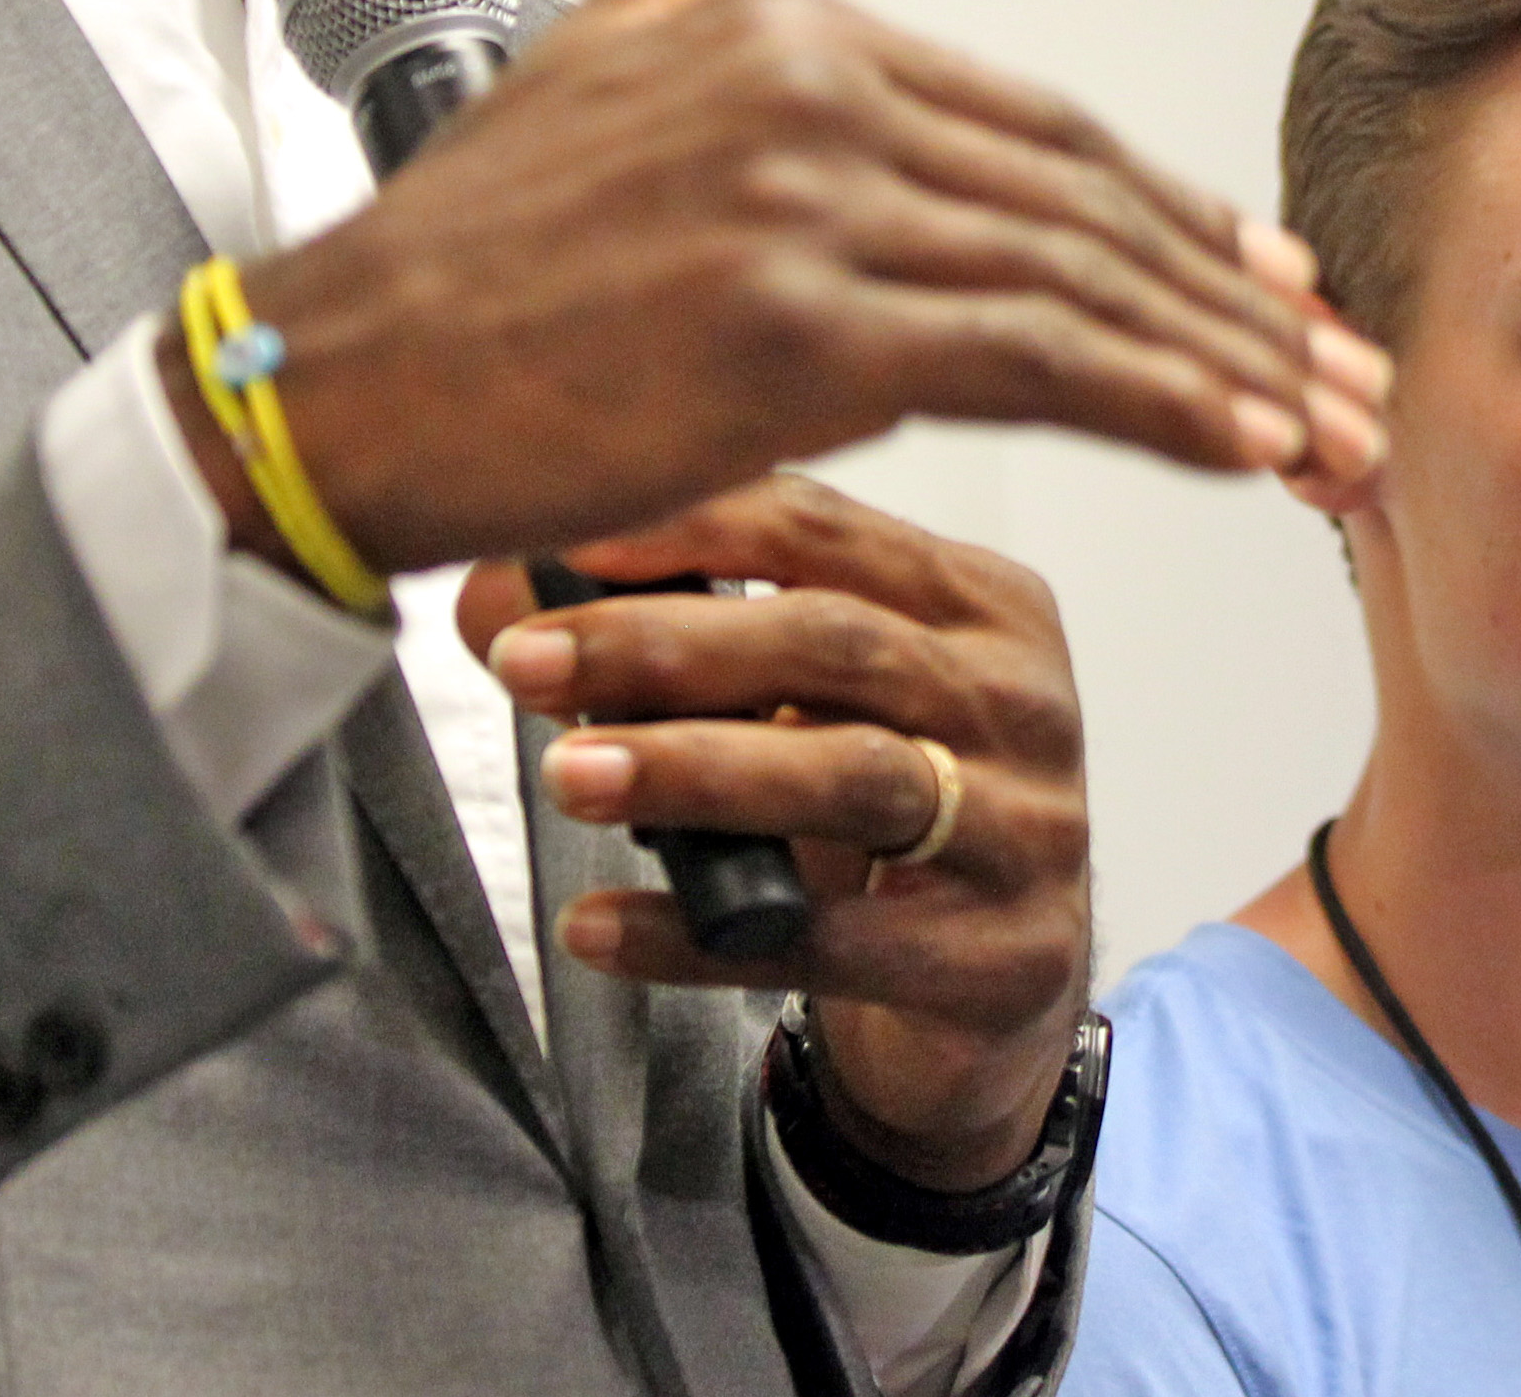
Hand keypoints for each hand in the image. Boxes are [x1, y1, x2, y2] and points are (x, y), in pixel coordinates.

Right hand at [224, 0, 1383, 578]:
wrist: (339, 384)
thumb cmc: (457, 257)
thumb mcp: (582, 52)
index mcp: (788, 26)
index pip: (1038, 121)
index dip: (1168, 211)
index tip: (1261, 283)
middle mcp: (817, 91)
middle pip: (1087, 196)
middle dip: (1238, 299)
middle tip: (1339, 371)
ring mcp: (812, 204)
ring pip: (1085, 282)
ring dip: (1233, 368)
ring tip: (1326, 436)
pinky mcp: (803, 327)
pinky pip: (1036, 364)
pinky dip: (1163, 404)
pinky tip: (1241, 447)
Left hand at [470, 476, 1087, 1186]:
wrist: (996, 995)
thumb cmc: (878, 815)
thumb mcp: (793, 709)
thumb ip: (666, 638)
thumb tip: (490, 591)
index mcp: (978, 603)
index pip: (824, 530)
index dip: (691, 526)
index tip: (566, 540)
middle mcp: (1020, 699)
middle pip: (833, 645)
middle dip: (665, 646)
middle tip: (526, 662)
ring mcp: (1029, 830)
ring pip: (851, 776)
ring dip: (694, 770)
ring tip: (566, 776)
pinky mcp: (1005, 959)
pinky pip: (836, 943)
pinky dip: (701, 936)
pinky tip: (601, 927)